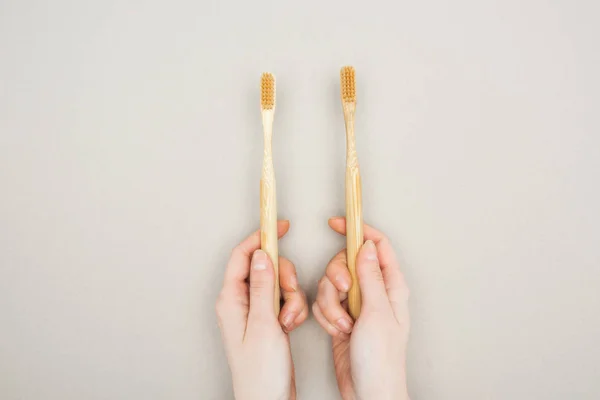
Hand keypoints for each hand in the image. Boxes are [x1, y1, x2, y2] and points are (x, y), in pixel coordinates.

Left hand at [216, 220, 308, 399]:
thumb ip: (262, 286)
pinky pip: (284, 300)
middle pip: (264, 267)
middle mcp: (240, 302)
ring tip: (289, 319)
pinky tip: (292, 325)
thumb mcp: (263, 324)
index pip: (242, 256)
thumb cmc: (259, 371)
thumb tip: (260, 254)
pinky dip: (293, 308)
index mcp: (230, 299)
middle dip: (283, 277)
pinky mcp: (268, 319)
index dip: (260, 238)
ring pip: (278, 283)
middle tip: (289, 293)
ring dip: (291, 297)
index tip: (279, 226)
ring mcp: (255, 310)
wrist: (268, 399)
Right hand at [313, 217, 410, 399]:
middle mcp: (374, 292)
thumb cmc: (382, 359)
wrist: (368, 391)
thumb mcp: (377, 313)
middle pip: (346, 263)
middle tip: (343, 292)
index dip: (358, 231)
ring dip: (330, 304)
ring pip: (330, 284)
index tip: (337, 223)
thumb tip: (365, 246)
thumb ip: (370, 277)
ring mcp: (356, 305)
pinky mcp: (341, 317)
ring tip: (343, 324)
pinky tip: (336, 330)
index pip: (377, 245)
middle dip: (337, 277)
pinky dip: (325, 316)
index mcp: (391, 286)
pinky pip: (324, 303)